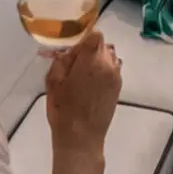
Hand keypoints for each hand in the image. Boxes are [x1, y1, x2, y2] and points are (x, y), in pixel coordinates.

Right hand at [45, 29, 121, 156]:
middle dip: (88, 50)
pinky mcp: (119, 86)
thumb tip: (69, 50)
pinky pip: (112, 68)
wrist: (81, 138)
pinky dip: (103, 70)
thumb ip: (62, 60)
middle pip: (101, 45)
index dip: (83, 39)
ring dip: (97, 59)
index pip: (94, 35)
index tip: (72, 49)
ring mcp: (116, 75)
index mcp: (91, 59)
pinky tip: (92, 84)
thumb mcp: (53, 82)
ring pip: (108, 55)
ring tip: (84, 75)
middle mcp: (108, 63)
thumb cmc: (63, 110)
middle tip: (74, 64)